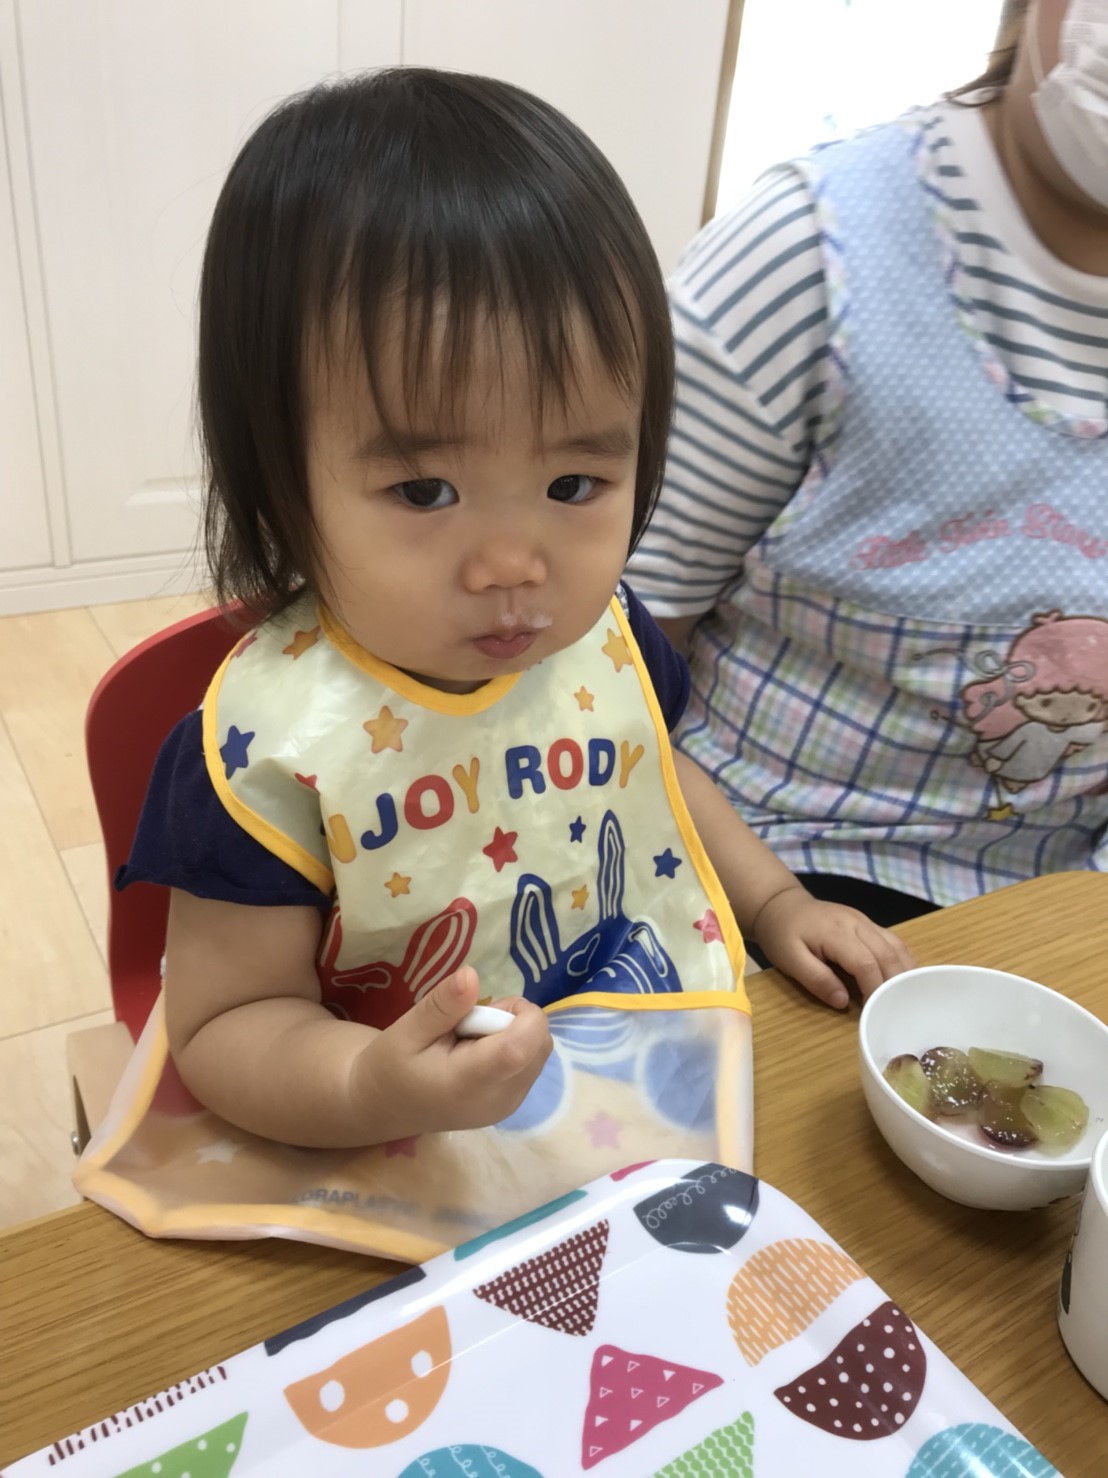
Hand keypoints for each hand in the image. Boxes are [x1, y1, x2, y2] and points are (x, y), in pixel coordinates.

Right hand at [351, 966, 552, 1138]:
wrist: (385, 1106)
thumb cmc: (391, 1067)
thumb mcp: (406, 1030)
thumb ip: (442, 1005)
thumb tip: (472, 974)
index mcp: (468, 1084)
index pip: (520, 1048)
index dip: (520, 1015)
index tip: (488, 1005)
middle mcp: (499, 1100)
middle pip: (538, 1044)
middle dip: (514, 1019)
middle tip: (470, 1022)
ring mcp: (509, 1106)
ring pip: (539, 1050)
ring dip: (514, 1032)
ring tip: (471, 1039)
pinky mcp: (513, 1104)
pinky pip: (533, 1062)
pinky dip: (514, 1047)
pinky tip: (479, 1055)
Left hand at [751, 886, 913, 1009]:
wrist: (781, 904)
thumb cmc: (782, 934)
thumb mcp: (789, 960)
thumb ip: (816, 980)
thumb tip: (843, 1002)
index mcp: (837, 932)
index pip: (866, 964)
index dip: (873, 990)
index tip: (873, 1011)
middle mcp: (857, 923)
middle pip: (888, 955)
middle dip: (894, 985)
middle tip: (892, 1009)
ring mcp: (865, 921)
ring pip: (896, 946)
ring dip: (904, 973)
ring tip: (902, 997)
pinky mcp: (868, 923)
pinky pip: (893, 941)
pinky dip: (902, 961)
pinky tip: (900, 979)